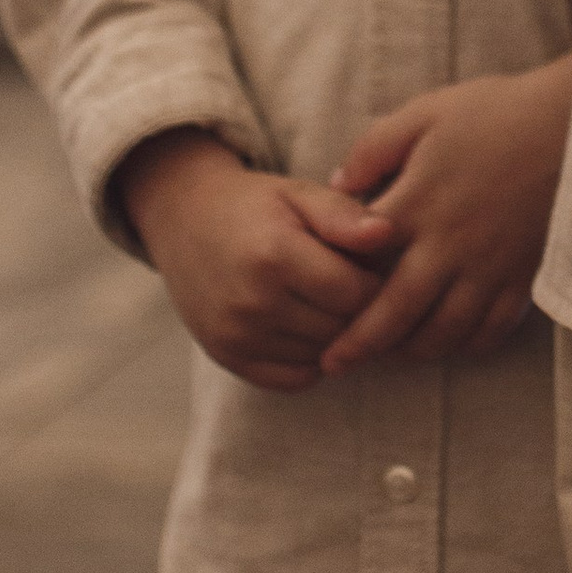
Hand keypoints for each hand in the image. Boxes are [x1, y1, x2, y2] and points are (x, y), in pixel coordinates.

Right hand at [117, 130, 397, 394]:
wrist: (185, 222)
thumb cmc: (254, 205)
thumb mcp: (298, 193)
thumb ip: (343, 214)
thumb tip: (386, 235)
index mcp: (275, 254)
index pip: (356, 294)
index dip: (374, 281)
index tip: (370, 266)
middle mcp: (253, 302)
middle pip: (340, 329)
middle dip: (357, 310)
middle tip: (353, 285)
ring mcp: (236, 336)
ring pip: (320, 356)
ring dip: (334, 335)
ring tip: (328, 301)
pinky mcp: (226, 358)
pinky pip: (292, 380)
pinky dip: (309, 360)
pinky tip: (306, 326)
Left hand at [318, 53, 571, 373]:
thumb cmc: (496, 111)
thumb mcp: (425, 112)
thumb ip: (374, 147)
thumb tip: (338, 183)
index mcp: (419, 204)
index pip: (365, 265)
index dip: (337, 294)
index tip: (317, 309)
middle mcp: (451, 246)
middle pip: (398, 314)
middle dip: (362, 346)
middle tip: (335, 365)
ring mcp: (490, 267)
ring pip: (444, 332)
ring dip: (412, 351)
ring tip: (391, 355)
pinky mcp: (525, 276)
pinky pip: (493, 330)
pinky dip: (468, 345)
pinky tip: (454, 340)